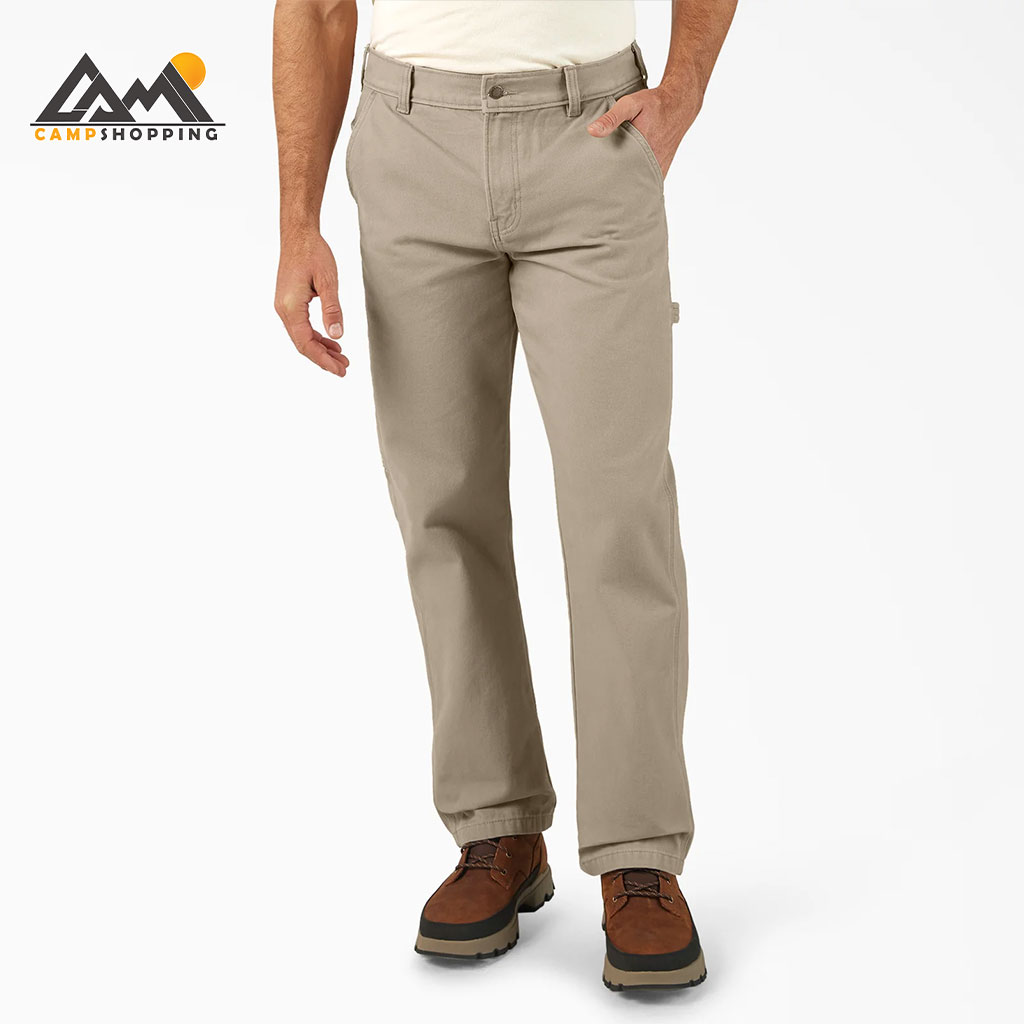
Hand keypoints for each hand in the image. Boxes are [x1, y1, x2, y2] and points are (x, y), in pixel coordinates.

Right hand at [274, 230, 349, 376]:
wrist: (298, 234)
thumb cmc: (312, 253)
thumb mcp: (328, 281)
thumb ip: (332, 309)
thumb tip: (337, 335)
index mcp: (291, 307)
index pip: (305, 343)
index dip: (323, 360)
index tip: (339, 370)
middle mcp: (284, 310)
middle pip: (303, 344)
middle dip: (323, 359)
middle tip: (344, 368)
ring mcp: (285, 307)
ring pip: (302, 337)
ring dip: (321, 349)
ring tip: (342, 357)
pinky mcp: (289, 303)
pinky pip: (302, 327)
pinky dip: (317, 336)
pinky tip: (331, 341)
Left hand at [586, 76, 703, 178]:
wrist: (680, 105)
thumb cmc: (654, 104)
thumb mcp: (631, 104)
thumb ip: (611, 118)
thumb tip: (592, 131)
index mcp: (641, 152)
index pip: (618, 175)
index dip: (605, 179)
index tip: (593, 180)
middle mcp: (651, 164)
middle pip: (627, 183)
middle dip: (613, 185)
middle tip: (598, 184)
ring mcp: (657, 169)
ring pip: (638, 184)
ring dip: (625, 185)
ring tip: (610, 185)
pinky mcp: (661, 169)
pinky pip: (647, 181)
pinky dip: (637, 182)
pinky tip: (626, 179)